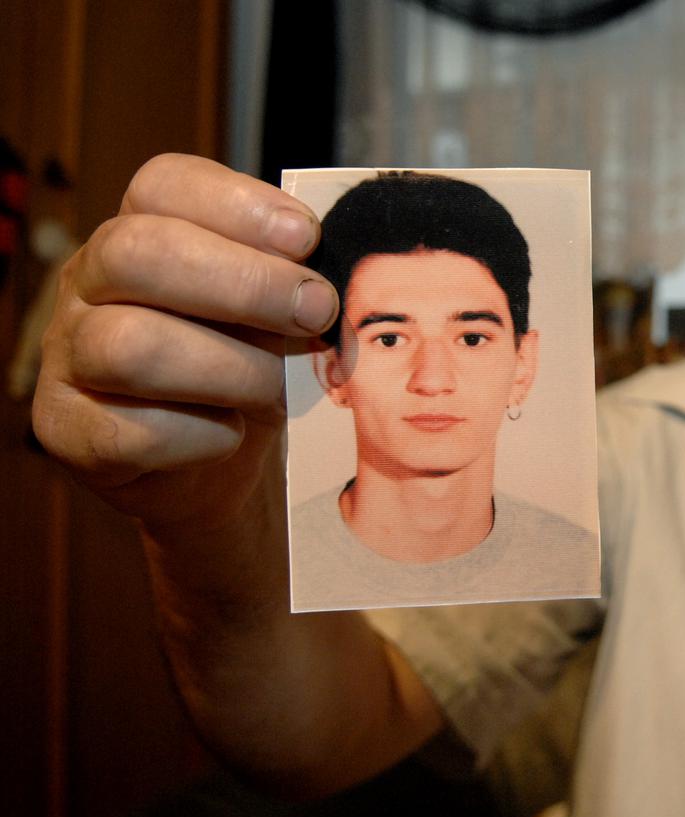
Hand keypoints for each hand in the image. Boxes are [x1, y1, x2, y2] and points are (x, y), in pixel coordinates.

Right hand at [33, 154, 337, 535]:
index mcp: (140, 234)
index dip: (237, 205)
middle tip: (315, 312)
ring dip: (227, 369)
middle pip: (137, 252)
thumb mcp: (275, 318)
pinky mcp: (68, 432)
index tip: (306, 238)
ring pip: (127, 345)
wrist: (218, 468)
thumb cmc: (248, 374)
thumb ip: (290, 287)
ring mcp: (66, 357)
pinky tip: (230, 434)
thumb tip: (323, 286)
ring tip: (273, 388)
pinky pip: (130, 432)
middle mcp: (88, 284)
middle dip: (244, 283)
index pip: (161, 185)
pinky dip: (200, 436)